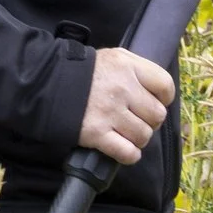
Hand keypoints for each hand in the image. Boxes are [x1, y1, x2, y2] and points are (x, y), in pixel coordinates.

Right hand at [78, 44, 175, 164]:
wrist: (47, 84)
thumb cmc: (84, 72)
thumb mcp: (113, 57)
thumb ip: (137, 69)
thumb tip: (158, 91)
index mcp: (127, 66)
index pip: (165, 85)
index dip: (164, 98)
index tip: (155, 102)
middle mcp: (122, 89)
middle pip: (157, 115)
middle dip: (149, 121)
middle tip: (136, 119)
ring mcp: (110, 112)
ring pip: (144, 136)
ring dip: (138, 139)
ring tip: (126, 133)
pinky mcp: (97, 134)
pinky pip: (127, 152)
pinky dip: (129, 155)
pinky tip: (123, 149)